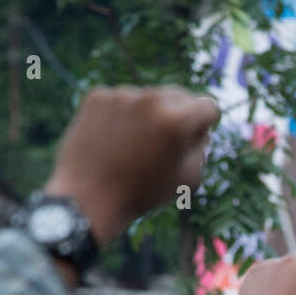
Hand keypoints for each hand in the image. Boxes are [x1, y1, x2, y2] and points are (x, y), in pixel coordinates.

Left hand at [44, 85, 219, 245]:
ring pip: (148, 98)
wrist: (87, 198)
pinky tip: (114, 140)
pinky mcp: (98, 96)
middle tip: (162, 145)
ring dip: (148, 115)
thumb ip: (203, 148)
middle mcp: (152, 99)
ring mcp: (122, 95)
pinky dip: (122, 116)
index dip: (204, 126)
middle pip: (179, 96)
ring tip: (133, 146)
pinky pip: (121, 101)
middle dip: (177, 117)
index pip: (208, 107)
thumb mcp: (188, 179)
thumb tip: (199, 128)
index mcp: (178, 120)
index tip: (192, 139)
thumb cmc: (142, 193)